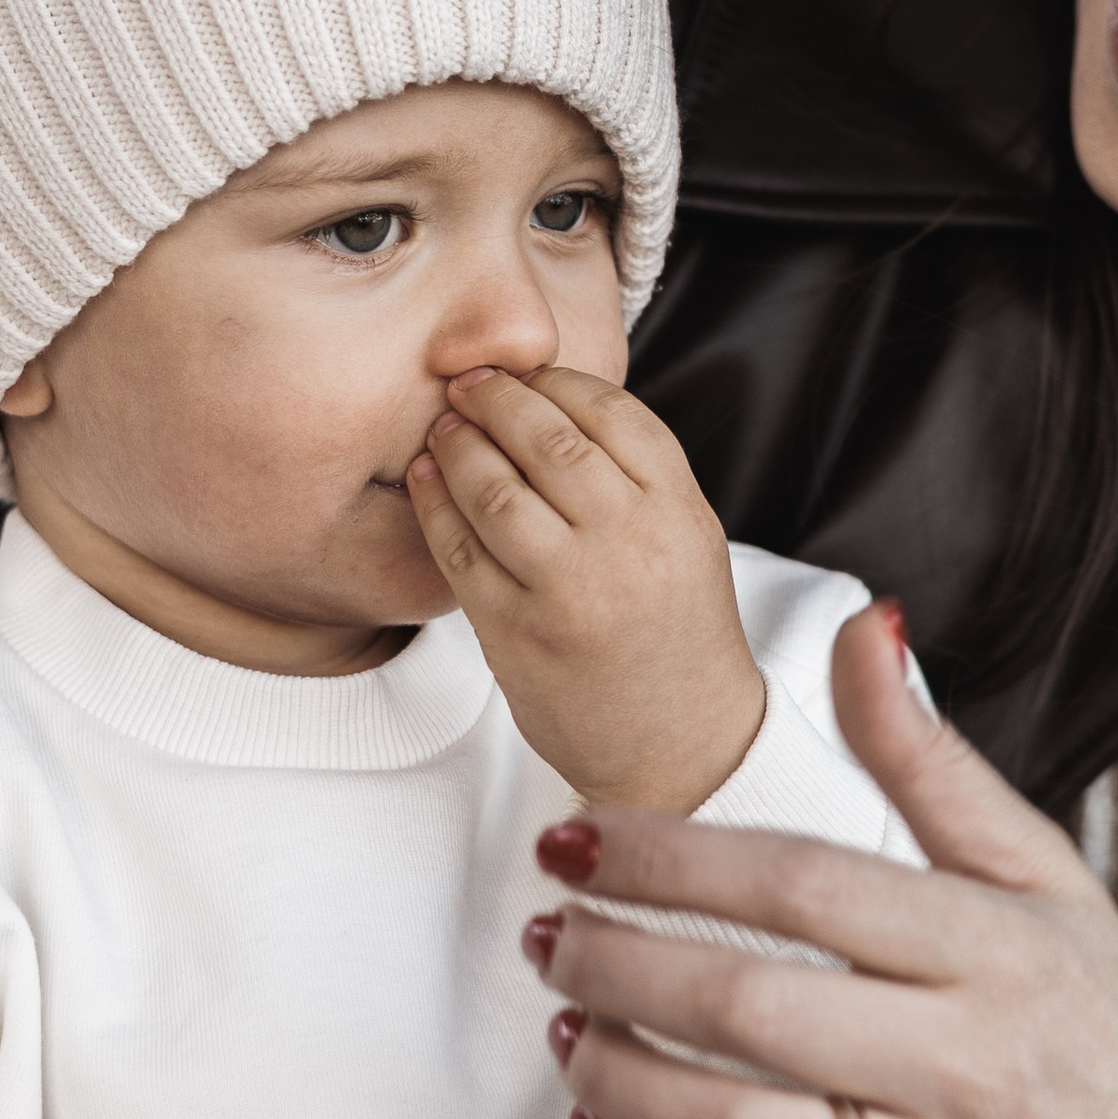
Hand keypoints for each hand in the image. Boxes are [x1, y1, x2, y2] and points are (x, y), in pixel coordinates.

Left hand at [408, 367, 766, 812]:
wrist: (682, 747)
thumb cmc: (678, 636)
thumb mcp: (690, 540)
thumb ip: (636, 476)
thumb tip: (548, 401)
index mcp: (679, 512)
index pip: (610, 412)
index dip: (554, 379)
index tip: (523, 371)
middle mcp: (629, 544)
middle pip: (547, 439)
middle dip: (496, 399)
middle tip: (467, 384)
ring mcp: (570, 590)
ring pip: (495, 489)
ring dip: (459, 447)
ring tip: (444, 429)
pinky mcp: (516, 632)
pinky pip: (460, 550)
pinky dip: (434, 505)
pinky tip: (427, 481)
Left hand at [531, 605, 1117, 1118]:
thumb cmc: (1106, 1030)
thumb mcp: (1046, 875)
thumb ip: (932, 760)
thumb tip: (861, 629)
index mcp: (997, 951)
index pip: (802, 887)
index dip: (670, 857)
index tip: (581, 841)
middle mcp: (970, 1070)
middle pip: (749, 1009)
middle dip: (617, 963)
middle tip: (551, 934)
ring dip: (620, 1081)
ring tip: (569, 1032)